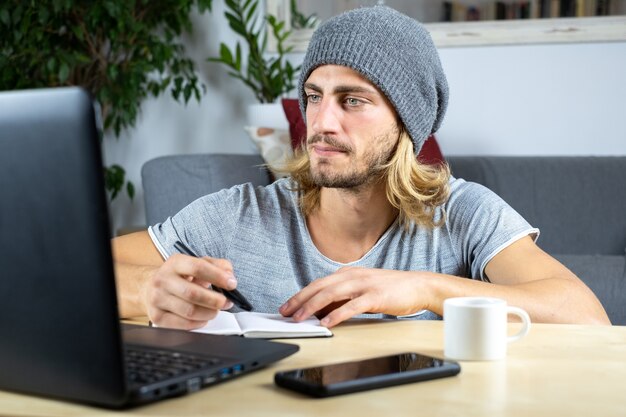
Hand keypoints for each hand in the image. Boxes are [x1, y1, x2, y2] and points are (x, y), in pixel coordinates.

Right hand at [143, 254, 236, 329]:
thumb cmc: (180, 276)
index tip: (232, 284)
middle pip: (193, 293)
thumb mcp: (198, 263)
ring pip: (189, 311)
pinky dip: (198, 323)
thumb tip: (230, 276)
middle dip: (215, 300)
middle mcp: (163, 280)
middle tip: (226, 302)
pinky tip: (203, 318)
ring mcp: (157, 299)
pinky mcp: (157, 317)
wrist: (151, 287)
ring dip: (209, 313)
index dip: (218, 276)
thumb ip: (218, 265)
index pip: (198, 267)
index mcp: (175, 263)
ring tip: (215, 311)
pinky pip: (182, 325)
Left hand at [279, 267, 428, 327]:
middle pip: (319, 287)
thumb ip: (342, 299)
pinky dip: (336, 314)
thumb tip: (321, 311)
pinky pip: (351, 306)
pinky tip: (326, 323)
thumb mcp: (361, 291)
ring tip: (300, 318)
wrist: (418, 286)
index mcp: (347, 274)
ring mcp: (363, 285)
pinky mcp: (375, 296)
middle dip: (299, 301)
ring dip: (312, 307)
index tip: (286, 306)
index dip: (300, 295)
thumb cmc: (390, 290)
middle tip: (285, 313)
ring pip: (331, 294)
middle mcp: (352, 276)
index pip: (318, 284)